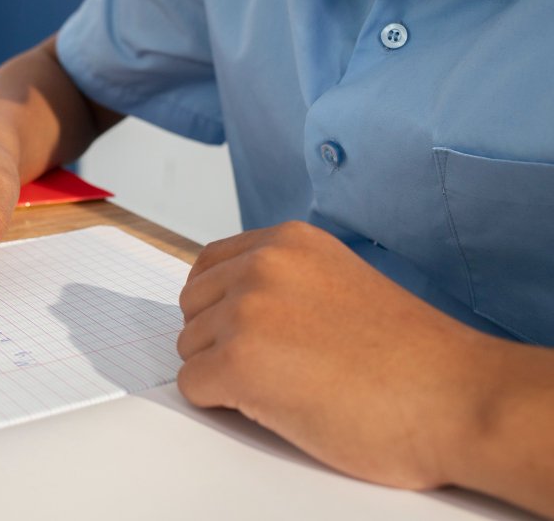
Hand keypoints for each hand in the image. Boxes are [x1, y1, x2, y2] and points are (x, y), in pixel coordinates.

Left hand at [176, 221, 495, 489]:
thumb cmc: (411, 356)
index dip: (221, 307)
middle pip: (193, 307)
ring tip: (287, 386)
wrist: (458, 398)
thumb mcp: (338, 283)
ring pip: (190, 348)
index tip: (250, 333)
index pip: (209, 267)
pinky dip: (222, 405)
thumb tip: (228, 305)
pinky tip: (275, 407)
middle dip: (219, 341)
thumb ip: (284, 282)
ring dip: (223, 375)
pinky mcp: (238, 362)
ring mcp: (247, 312)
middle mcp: (262, 265)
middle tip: (275, 368)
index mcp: (288, 241)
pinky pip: (193, 388)